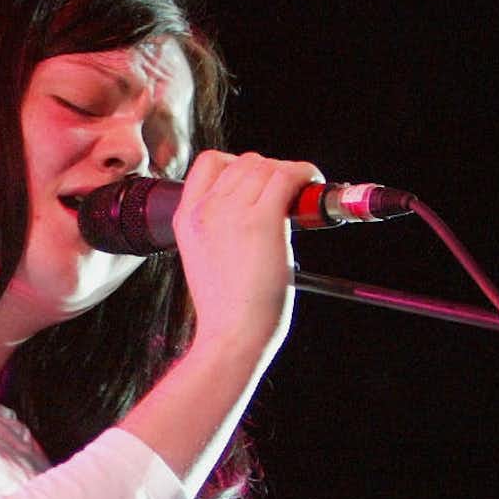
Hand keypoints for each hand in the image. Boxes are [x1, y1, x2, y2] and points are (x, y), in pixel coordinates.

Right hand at [165, 149, 319, 355]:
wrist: (230, 336)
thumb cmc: (226, 309)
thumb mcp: (204, 258)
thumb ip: (219, 227)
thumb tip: (255, 206)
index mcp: (186, 219)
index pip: (210, 163)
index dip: (238, 165)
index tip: (257, 183)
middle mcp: (205, 210)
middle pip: (245, 162)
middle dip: (270, 172)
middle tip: (288, 195)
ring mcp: (231, 213)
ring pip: (267, 167)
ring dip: (290, 174)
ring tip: (302, 194)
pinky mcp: (261, 221)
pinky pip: (288, 176)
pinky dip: (306, 174)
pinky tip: (313, 184)